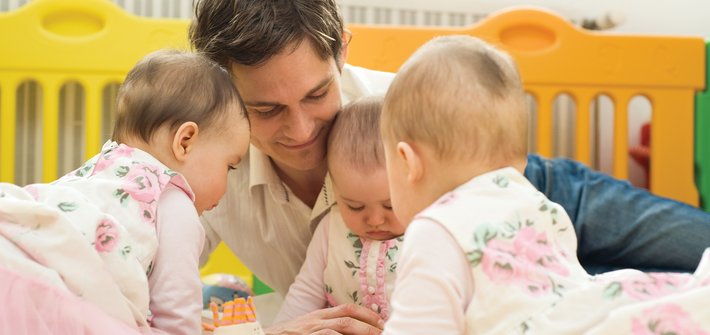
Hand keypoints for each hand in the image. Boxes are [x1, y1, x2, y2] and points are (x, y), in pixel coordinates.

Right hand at [265, 304, 383, 334]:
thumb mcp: (307, 329)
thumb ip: (325, 328)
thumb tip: (347, 331)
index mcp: (318, 316)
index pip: (347, 308)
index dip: (366, 313)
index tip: (381, 321)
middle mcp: (315, 320)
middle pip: (348, 315)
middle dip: (369, 323)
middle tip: (384, 330)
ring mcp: (310, 329)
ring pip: (341, 325)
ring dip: (361, 331)